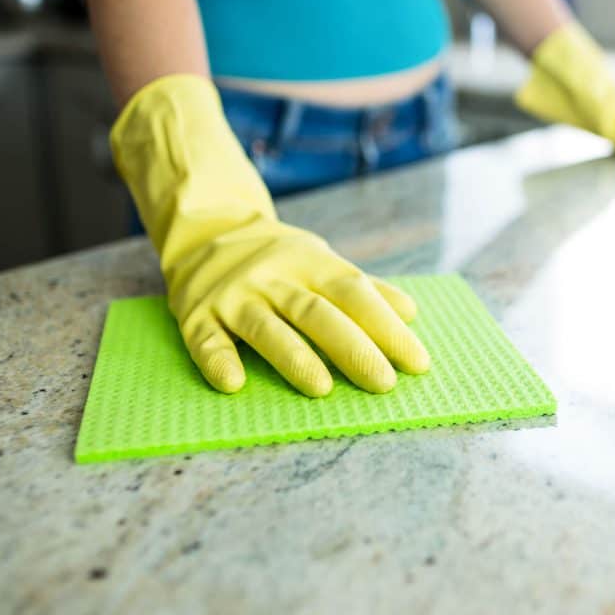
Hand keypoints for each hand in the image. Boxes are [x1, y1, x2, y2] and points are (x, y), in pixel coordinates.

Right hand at [110, 74, 428, 395]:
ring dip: (294, 358)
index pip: (356, 295)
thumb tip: (411, 314)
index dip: (388, 328)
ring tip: (322, 388)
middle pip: (318, 314)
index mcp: (313, 264)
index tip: (417, 363)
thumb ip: (365, 289)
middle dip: (353, 348)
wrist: (207, 226)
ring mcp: (235, 296)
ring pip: (267, 327)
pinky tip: (233, 383)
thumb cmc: (281, 257)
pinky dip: (218, 360)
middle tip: (383, 383)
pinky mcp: (197, 315)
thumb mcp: (322, 261)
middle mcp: (275, 278)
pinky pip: (206, 340)